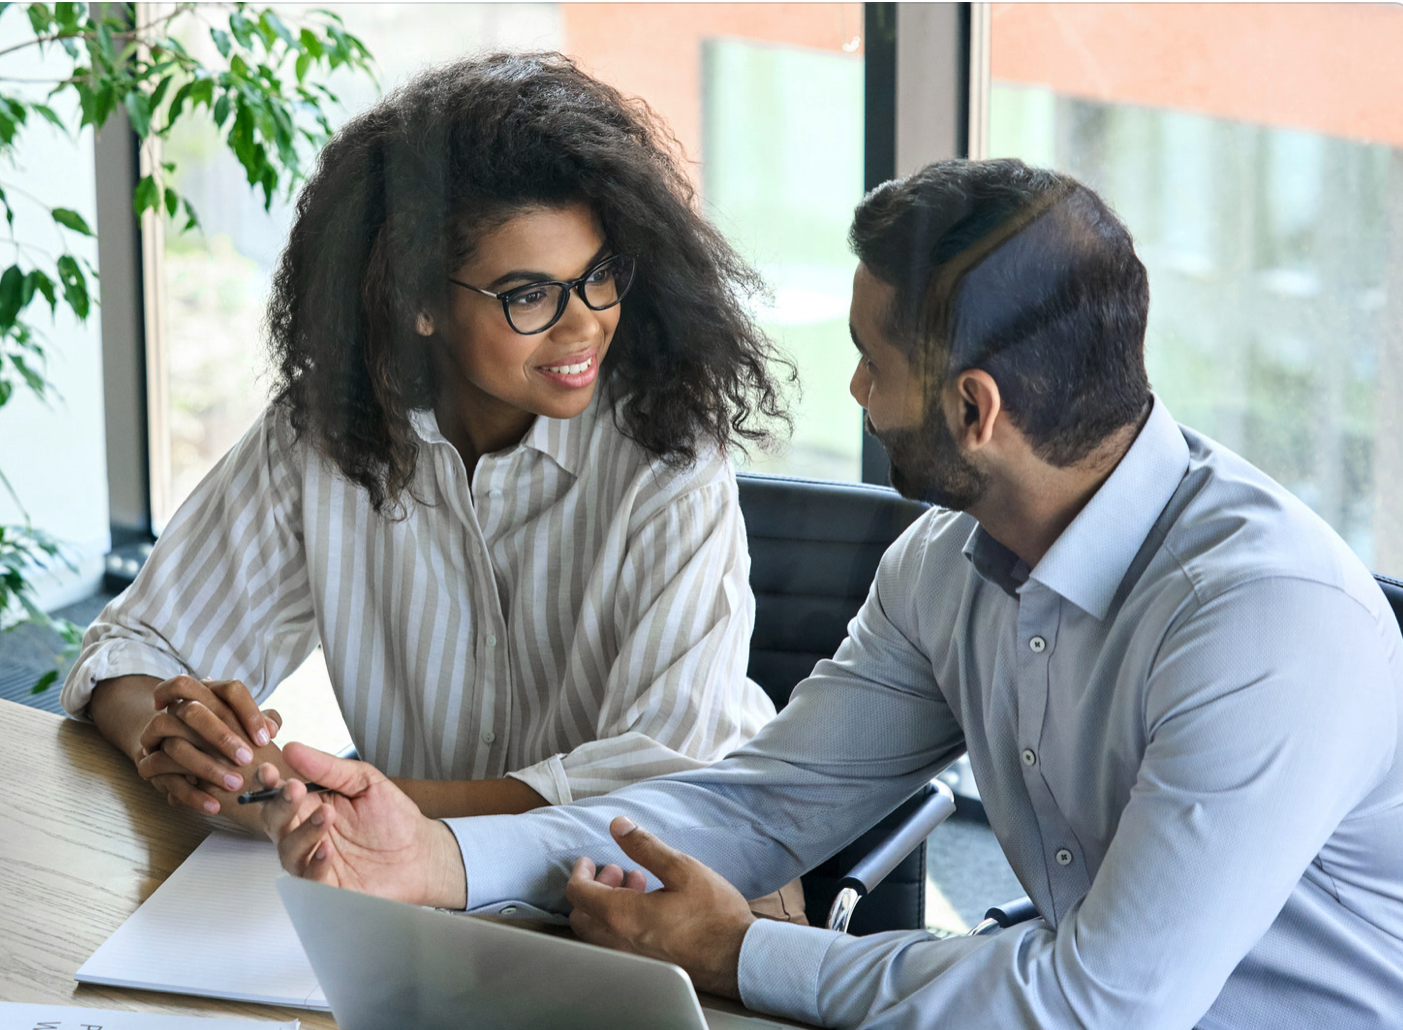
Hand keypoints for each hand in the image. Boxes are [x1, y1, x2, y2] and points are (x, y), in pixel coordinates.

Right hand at [135, 674, 279, 813]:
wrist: (179, 749)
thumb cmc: (223, 736)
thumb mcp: (244, 725)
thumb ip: (263, 721)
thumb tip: (272, 727)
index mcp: (209, 693)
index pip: (230, 690)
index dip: (249, 712)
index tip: (266, 738)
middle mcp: (179, 708)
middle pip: (194, 711)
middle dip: (222, 736)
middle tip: (246, 759)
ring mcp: (159, 734)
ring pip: (173, 744)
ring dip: (206, 767)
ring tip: (235, 785)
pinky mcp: (148, 761)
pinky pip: (164, 776)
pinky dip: (191, 793)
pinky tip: (214, 805)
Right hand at [257, 742, 467, 909]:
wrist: (420, 852)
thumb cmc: (392, 817)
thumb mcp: (364, 782)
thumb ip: (329, 768)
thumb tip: (294, 749)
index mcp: (311, 804)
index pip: (277, 794)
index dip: (267, 784)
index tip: (269, 772)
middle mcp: (305, 833)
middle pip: (275, 822)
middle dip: (280, 805)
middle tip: (295, 790)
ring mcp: (313, 860)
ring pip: (289, 851)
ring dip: (303, 832)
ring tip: (326, 815)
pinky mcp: (327, 887)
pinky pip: (310, 879)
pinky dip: (315, 864)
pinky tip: (327, 849)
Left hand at [566, 817, 755, 998]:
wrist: (738, 958)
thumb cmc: (715, 916)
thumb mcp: (682, 869)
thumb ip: (645, 847)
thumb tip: (618, 826)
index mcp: (622, 916)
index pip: (579, 894)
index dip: (580, 872)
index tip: (589, 861)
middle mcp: (618, 942)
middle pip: (582, 916)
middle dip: (593, 888)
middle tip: (617, 870)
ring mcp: (629, 960)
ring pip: (597, 933)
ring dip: (606, 905)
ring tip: (638, 885)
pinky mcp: (643, 968)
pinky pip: (614, 944)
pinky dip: (618, 923)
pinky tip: (647, 909)